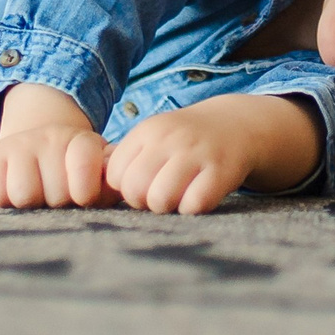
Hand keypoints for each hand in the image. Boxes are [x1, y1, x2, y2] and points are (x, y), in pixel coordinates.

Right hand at [0, 83, 111, 208]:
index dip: (85, 191)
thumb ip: (111, 183)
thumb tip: (116, 183)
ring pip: (24, 194)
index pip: (85, 165)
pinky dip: (3, 200)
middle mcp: (51, 137)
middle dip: (59, 203)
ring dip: (31, 205)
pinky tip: (13, 193)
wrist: (39, 150)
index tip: (84, 196)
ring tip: (37, 197)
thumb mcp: (100, 176)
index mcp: (84, 142)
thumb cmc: (76, 177)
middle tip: (57, 197)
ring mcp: (21, 145)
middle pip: (56, 193)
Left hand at [104, 94, 321, 214]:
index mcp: (148, 131)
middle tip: (161, 194)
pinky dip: (193, 208)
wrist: (237, 125)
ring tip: (178, 198)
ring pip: (161, 200)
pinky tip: (199, 198)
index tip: (144, 183)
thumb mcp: (154, 138)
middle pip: (134, 190)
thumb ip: (127, 159)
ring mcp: (197, 153)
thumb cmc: (185, 141)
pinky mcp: (222, 171)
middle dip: (144, 201)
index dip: (127, 187)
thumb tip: (96, 191)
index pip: (116, 175)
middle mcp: (171, 138)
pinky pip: (194, 205)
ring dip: (168, 207)